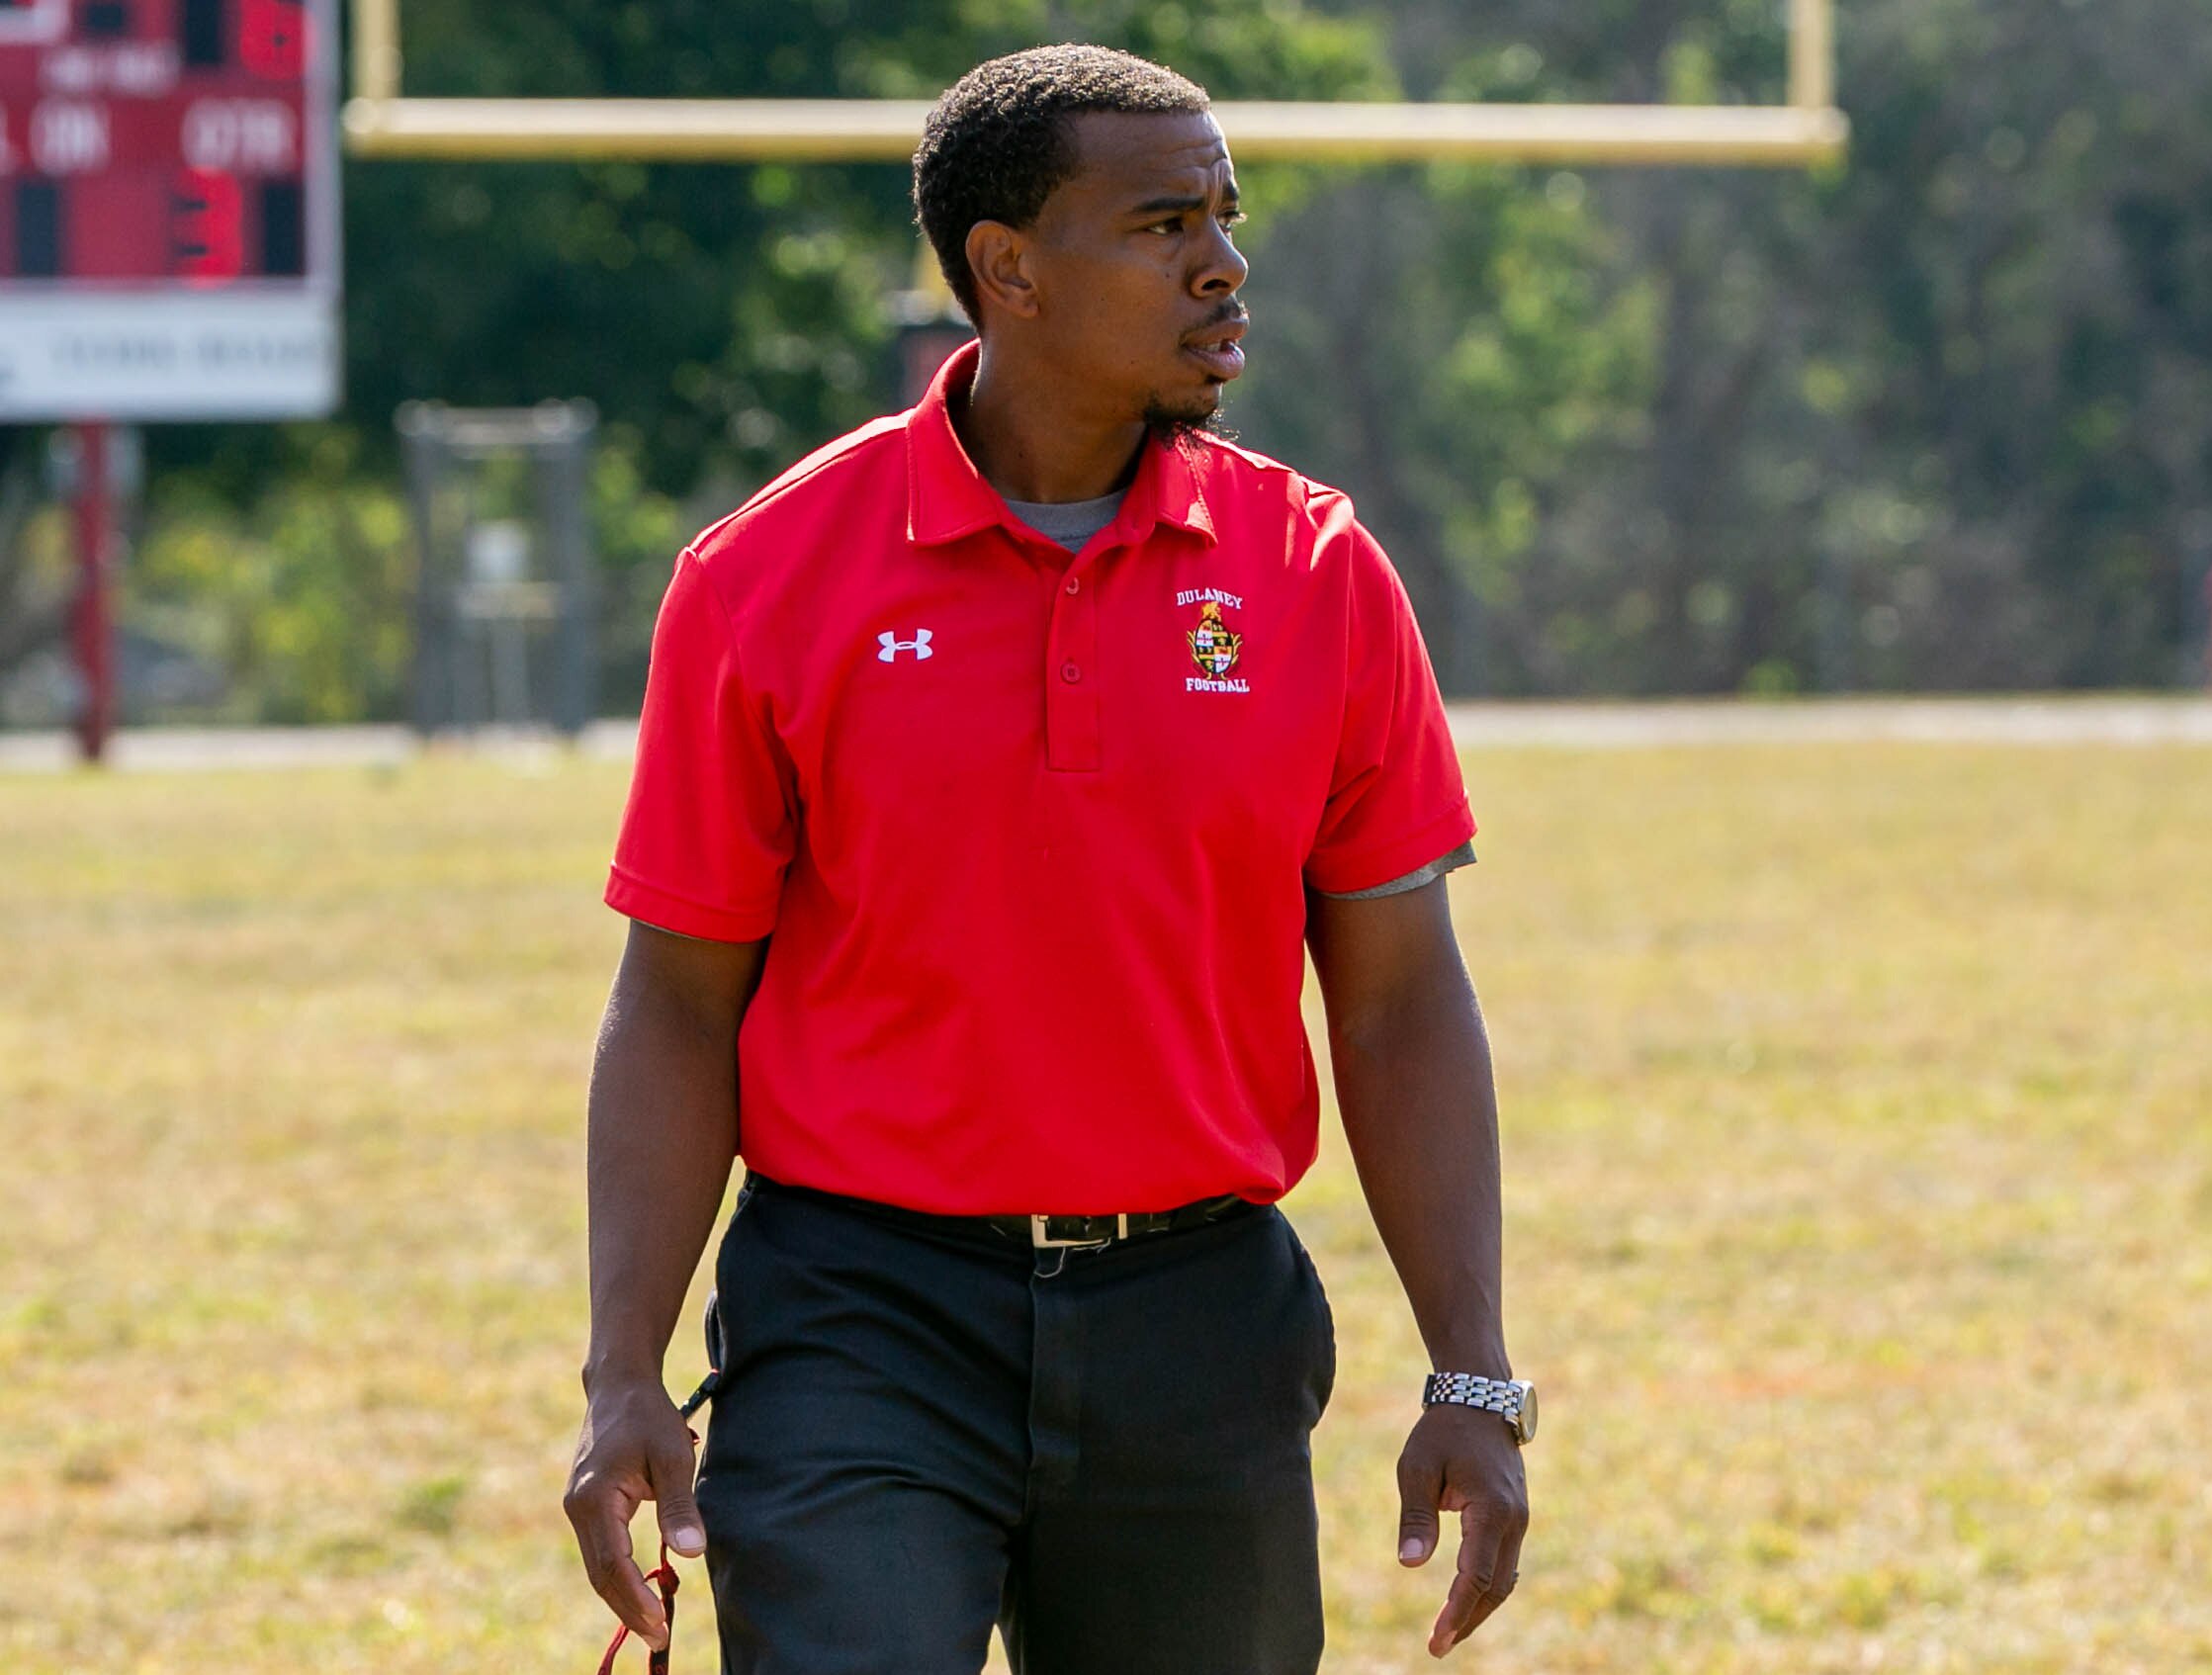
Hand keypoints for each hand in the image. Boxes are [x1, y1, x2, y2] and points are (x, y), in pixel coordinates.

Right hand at [563, 1374, 705, 1650]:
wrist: (619, 1384)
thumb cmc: (648, 1415)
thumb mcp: (672, 1455)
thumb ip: (679, 1504)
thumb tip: (693, 1552)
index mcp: (593, 1498)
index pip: (612, 1564)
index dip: (635, 1598)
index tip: (661, 1623)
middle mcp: (577, 1508)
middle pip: (600, 1574)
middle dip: (629, 1608)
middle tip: (659, 1638)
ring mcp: (577, 1508)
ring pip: (597, 1566)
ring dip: (623, 1597)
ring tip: (654, 1625)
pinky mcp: (586, 1506)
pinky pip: (600, 1551)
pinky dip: (618, 1576)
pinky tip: (640, 1592)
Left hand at [1395, 1402, 1528, 1657]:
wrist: (1479, 1398)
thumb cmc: (1443, 1431)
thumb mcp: (1418, 1467)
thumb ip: (1416, 1516)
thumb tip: (1409, 1564)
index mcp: (1491, 1511)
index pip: (1475, 1577)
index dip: (1455, 1612)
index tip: (1436, 1640)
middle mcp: (1514, 1520)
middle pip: (1495, 1588)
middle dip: (1467, 1620)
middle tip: (1437, 1646)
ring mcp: (1519, 1519)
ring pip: (1505, 1579)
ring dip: (1479, 1607)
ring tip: (1449, 1632)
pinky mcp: (1515, 1516)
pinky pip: (1505, 1562)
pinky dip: (1487, 1586)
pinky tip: (1467, 1600)